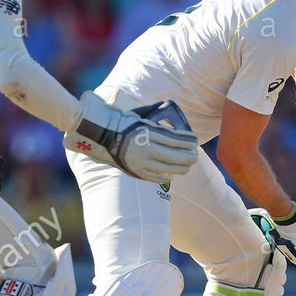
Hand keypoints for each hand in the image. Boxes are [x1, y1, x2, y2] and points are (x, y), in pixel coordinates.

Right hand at [63, 92, 197, 182]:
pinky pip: (155, 177)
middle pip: (176, 156)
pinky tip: (172, 175)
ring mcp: (142, 162)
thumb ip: (158, 123)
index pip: (176, 139)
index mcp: (150, 133)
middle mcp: (147, 149)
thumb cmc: (122, 123)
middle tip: (196, 155)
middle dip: (189, 156)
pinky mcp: (136, 171)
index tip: (196, 141)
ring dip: (181, 167)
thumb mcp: (142, 118)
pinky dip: (166, 176)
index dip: (188, 141)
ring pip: (168, 168)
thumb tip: (175, 128)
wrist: (100, 135)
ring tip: (188, 166)